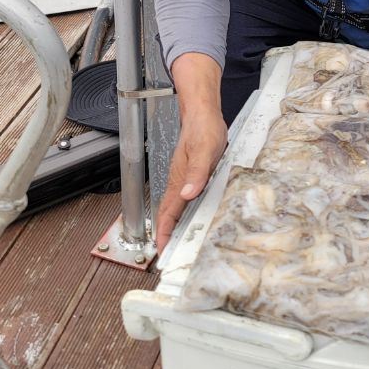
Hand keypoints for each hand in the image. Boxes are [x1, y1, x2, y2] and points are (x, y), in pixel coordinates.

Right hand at [155, 109, 227, 254]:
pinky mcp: (188, 175)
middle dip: (164, 235)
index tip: (162, 250)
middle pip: (166, 214)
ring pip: (172, 208)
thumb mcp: (205, 151)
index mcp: (179, 180)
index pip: (168, 213)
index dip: (164, 233)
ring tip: (172, 242)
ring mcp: (181, 178)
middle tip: (166, 254)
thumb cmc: (204, 130)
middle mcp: (177, 182)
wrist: (202, 114)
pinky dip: (179, 213)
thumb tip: (188, 194)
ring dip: (170, 226)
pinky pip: (180, 199)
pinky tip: (185, 217)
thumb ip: (197, 173)